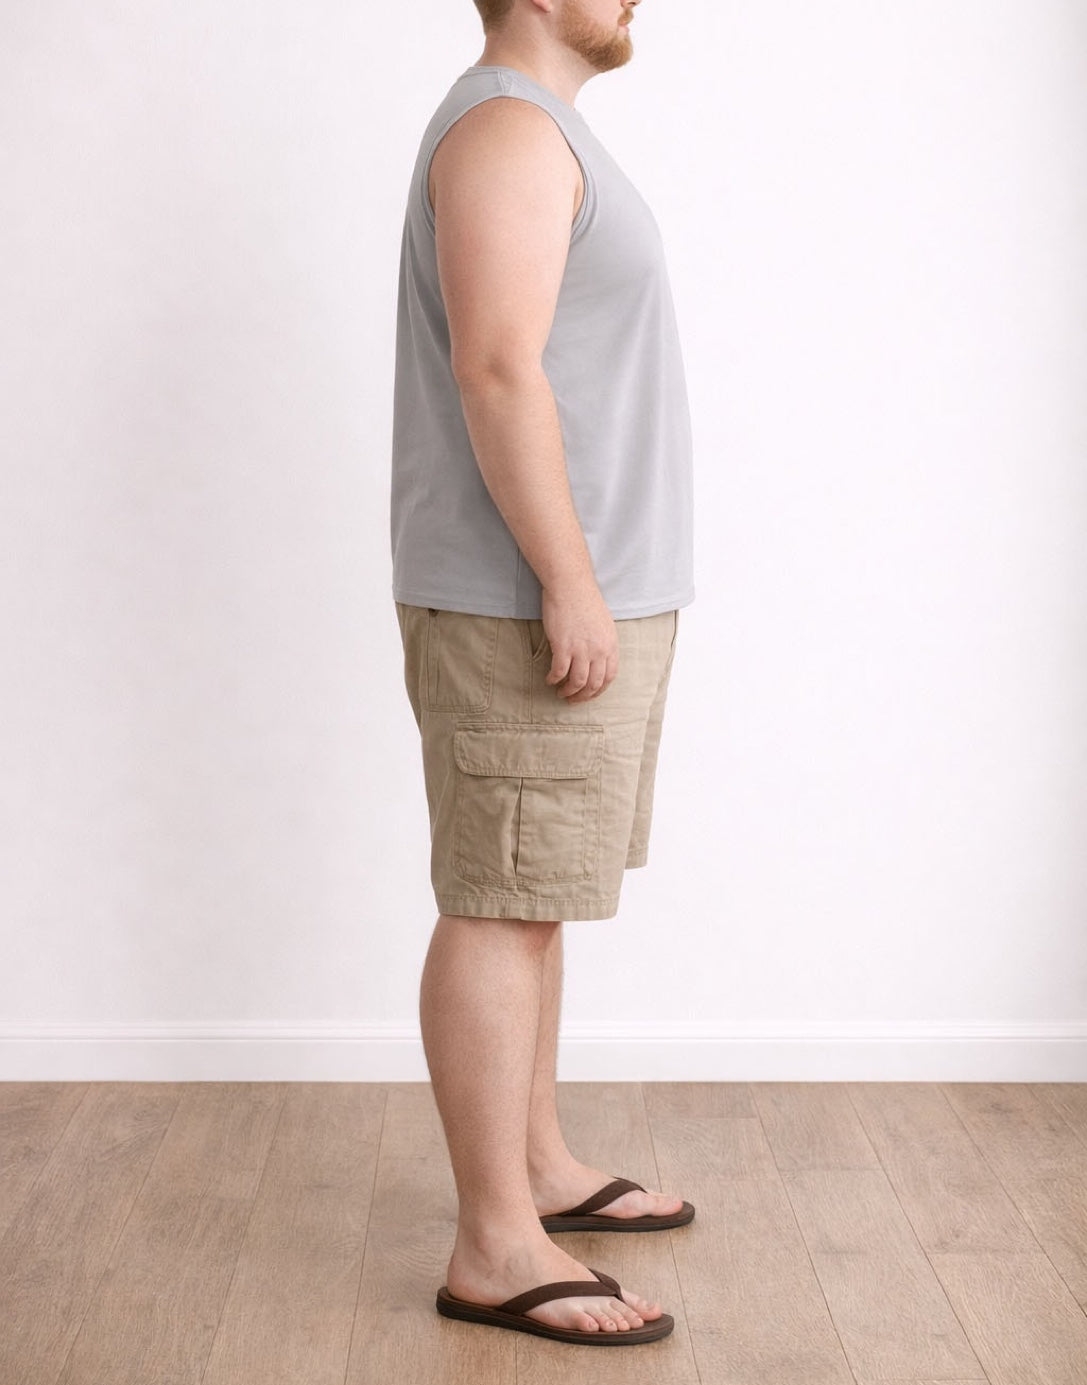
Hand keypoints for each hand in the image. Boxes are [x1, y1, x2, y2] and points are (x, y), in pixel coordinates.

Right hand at [541, 581, 618, 701]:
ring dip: (568, 691)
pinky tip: (549, 679)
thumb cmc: (585, 601)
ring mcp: (581, 649)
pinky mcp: (563, 646)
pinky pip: (559, 671)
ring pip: (577, 682)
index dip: (599, 690)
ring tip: (561, 692)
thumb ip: (602, 643)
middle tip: (573, 699)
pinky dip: (554, 679)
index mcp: (611, 645)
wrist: (570, 586)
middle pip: (594, 684)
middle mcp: (599, 650)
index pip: (610, 677)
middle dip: (583, 696)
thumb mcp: (603, 624)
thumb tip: (597, 660)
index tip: (589, 694)